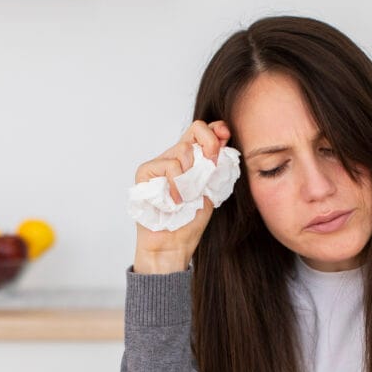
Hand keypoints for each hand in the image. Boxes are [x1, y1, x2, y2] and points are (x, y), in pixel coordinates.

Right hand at [133, 120, 230, 273]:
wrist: (174, 243)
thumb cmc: (190, 220)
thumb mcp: (211, 189)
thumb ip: (216, 166)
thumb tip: (224, 141)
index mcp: (192, 160)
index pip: (204, 131)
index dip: (216, 130)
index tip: (225, 137)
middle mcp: (176, 157)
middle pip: (195, 128)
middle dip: (210, 143)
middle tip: (212, 165)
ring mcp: (160, 163)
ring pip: (183, 150)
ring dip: (192, 176)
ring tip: (187, 195)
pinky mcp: (146, 172)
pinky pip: (169, 166)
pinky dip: (177, 184)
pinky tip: (176, 200)